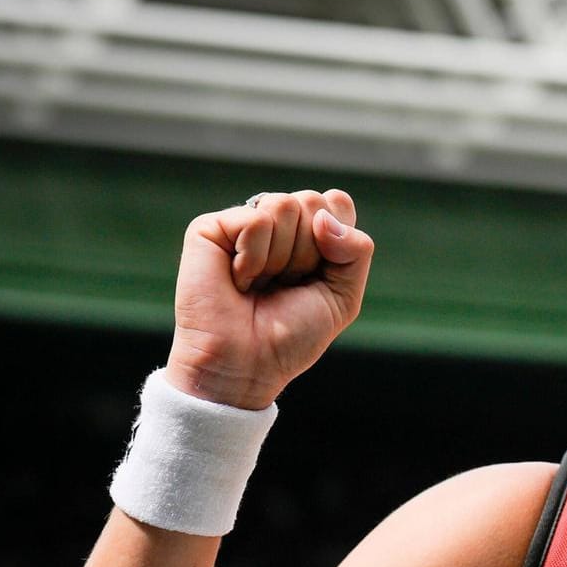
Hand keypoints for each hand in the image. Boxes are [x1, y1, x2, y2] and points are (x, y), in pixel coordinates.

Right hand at [166, 189, 373, 408]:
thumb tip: (323, 217)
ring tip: (260, 284)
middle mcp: (275, 221)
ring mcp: (242, 222)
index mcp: (309, 233)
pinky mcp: (210, 228)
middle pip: (313, 202)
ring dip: (281, 259)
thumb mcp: (344, 295)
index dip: (337, 240)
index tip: (317, 276)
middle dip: (309, 253)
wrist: (247, 364)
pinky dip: (254, 259)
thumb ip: (356, 250)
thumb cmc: (292, 334)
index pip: (337, 203)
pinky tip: (238, 280)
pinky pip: (256, 220)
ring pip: (285, 207)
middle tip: (285, 284)